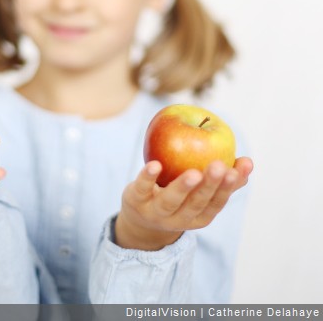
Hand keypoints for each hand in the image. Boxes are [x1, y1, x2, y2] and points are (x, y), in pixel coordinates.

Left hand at [116, 157, 252, 250]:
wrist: (138, 219)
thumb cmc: (177, 200)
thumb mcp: (198, 195)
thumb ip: (221, 181)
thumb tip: (247, 162)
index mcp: (198, 217)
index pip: (216, 204)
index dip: (227, 189)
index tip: (237, 169)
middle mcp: (178, 218)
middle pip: (195, 203)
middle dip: (209, 186)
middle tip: (219, 166)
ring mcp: (155, 212)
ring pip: (170, 201)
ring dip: (182, 187)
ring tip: (194, 172)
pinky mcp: (135, 200)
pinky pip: (142, 188)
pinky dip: (147, 177)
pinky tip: (154, 164)